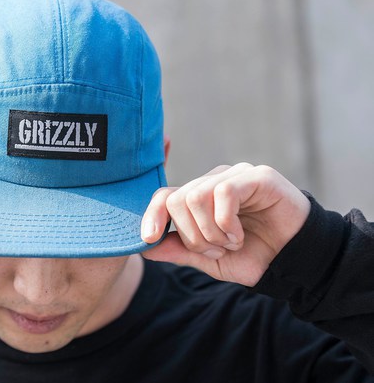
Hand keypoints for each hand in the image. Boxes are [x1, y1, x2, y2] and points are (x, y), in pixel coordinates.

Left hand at [141, 163, 310, 286]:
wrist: (294, 263)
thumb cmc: (253, 257)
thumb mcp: (209, 259)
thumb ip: (178, 250)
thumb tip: (144, 247)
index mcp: (200, 197)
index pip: (164, 196)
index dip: (152, 216)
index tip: (148, 238)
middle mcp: (215, 181)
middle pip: (178, 199)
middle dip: (192, 235)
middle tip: (216, 250)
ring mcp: (236, 176)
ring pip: (196, 196)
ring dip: (210, 232)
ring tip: (231, 244)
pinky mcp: (258, 177)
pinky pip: (224, 193)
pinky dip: (226, 223)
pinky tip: (240, 236)